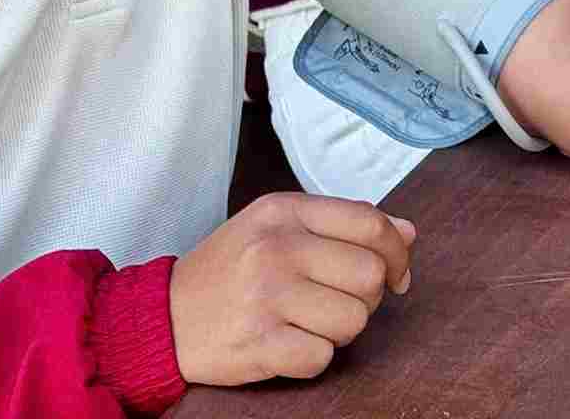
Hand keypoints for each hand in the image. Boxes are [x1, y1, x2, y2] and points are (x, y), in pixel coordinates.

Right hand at [169, 193, 416, 386]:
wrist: (160, 318)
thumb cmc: (230, 270)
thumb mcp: (278, 228)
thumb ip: (343, 225)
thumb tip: (409, 233)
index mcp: (284, 211)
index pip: (371, 222)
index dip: (397, 251)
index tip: (396, 274)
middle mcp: (276, 248)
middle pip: (369, 275)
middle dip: (367, 297)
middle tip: (339, 303)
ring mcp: (265, 296)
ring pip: (353, 320)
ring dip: (341, 330)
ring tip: (310, 323)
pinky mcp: (257, 343)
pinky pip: (322, 357)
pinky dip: (314, 358)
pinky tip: (289, 344)